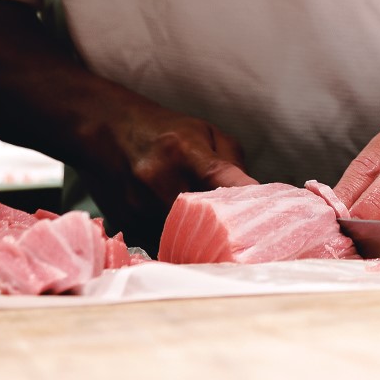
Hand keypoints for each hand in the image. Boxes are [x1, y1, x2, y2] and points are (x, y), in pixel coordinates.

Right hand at [79, 105, 257, 254]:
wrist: (106, 130)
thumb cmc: (165, 131)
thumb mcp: (206, 133)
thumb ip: (233, 165)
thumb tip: (254, 198)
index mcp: (186, 152)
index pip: (224, 181)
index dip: (249, 199)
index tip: (273, 215)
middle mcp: (161, 181)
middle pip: (206, 222)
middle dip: (231, 233)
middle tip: (253, 242)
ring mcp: (140, 208)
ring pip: (184, 243)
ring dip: (205, 247)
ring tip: (223, 246)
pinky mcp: (127, 227)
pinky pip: (162, 249)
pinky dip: (178, 249)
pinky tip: (188, 243)